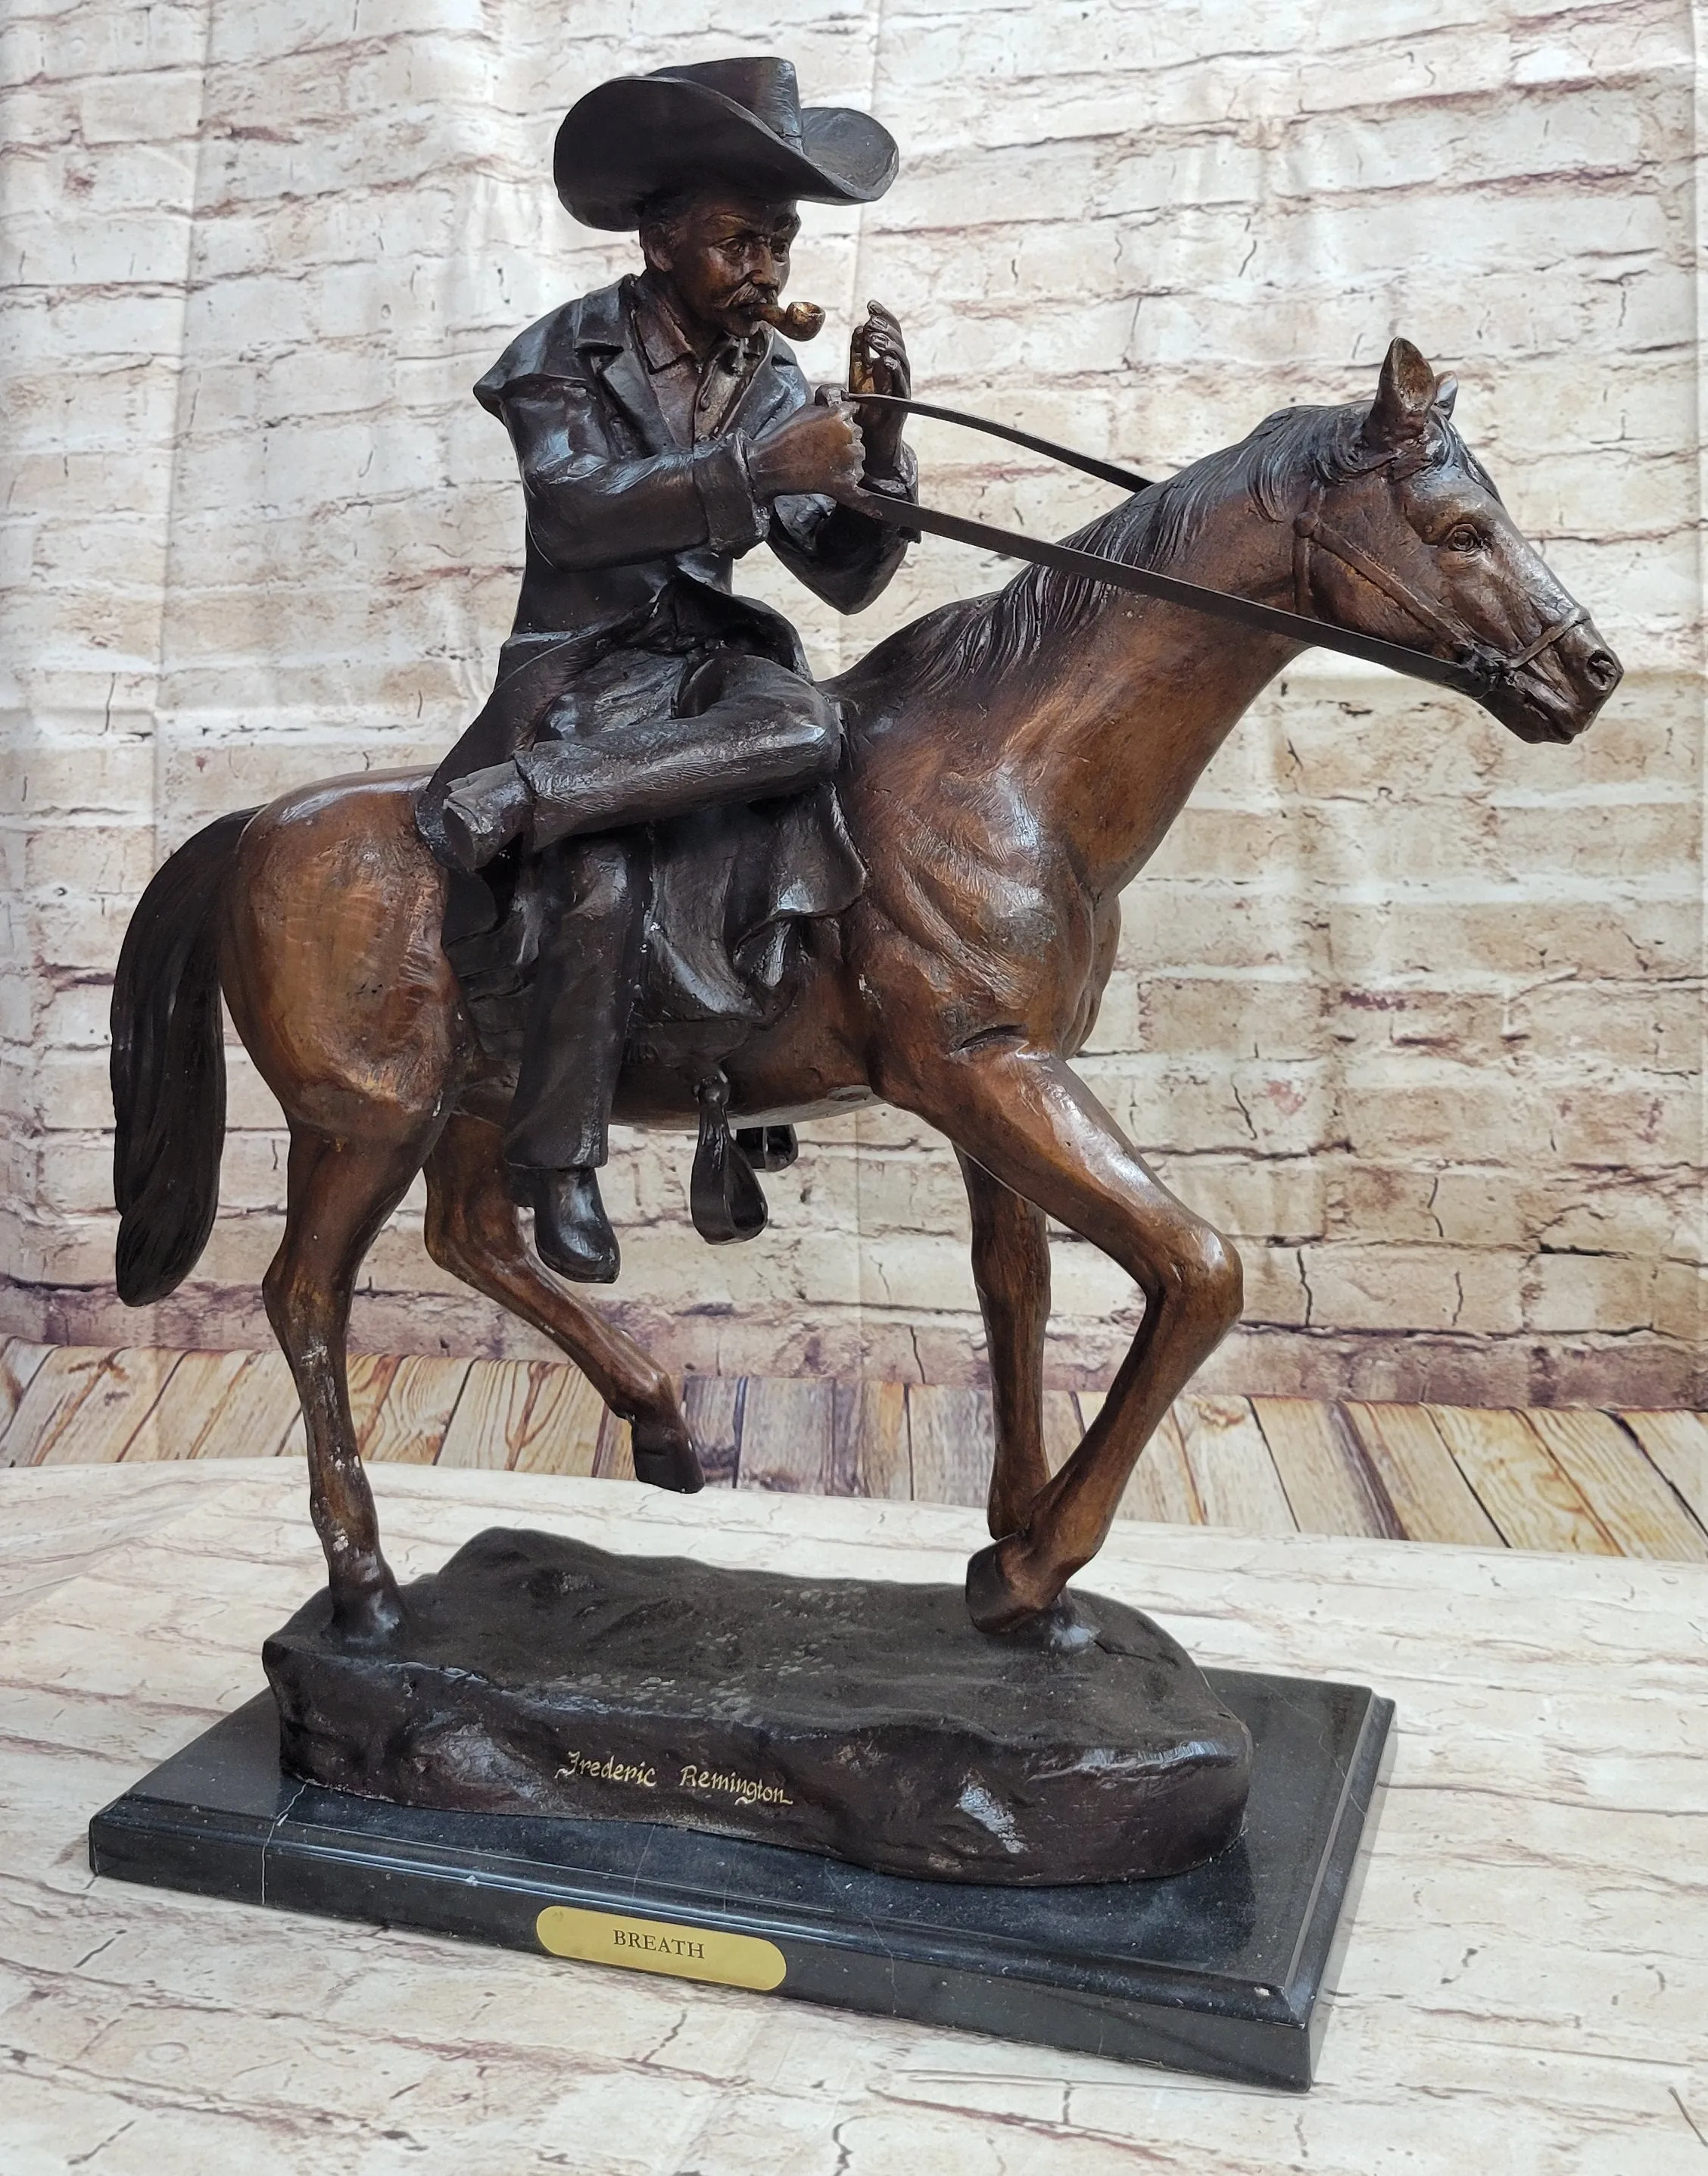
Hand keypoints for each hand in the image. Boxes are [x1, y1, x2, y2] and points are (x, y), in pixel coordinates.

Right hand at [747, 395, 866, 502]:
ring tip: (826, 462)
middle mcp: (849, 433)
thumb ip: (828, 406)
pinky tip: (833, 477)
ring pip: (859, 456)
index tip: (833, 429)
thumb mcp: (807, 410)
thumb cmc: (786, 438)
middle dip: (846, 439)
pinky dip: (848, 479)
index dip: (843, 420)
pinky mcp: (848, 480)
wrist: (773, 465)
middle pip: (857, 434)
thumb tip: (842, 403)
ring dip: (848, 458)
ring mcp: (851, 458)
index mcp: (839, 414)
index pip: (853, 412)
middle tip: (826, 448)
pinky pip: (857, 478)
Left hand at [849, 300, 909, 470]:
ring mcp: (901, 385)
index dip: (883, 317)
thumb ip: (859, 354)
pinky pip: (900, 383)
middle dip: (885, 328)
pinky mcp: (900, 401)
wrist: (870, 439)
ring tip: (873, 338)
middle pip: (898, 342)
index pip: (892, 332)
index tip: (870, 304)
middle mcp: (899, 371)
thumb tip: (859, 328)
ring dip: (887, 346)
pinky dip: (893, 370)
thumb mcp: (857, 376)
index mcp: (889, 361)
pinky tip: (883, 361)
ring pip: (901, 359)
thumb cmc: (866, 408)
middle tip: (871, 321)